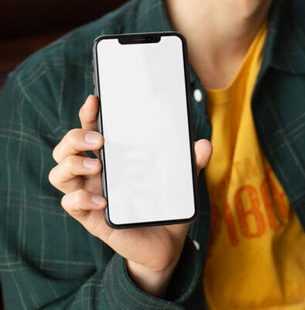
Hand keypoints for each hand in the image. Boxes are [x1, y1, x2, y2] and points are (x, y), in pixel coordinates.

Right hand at [48, 95, 211, 296]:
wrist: (166, 243)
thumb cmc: (166, 207)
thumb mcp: (181, 182)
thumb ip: (191, 163)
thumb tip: (204, 144)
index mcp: (113, 160)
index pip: (91, 131)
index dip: (88, 114)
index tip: (96, 101)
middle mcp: (96, 175)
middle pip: (66, 149)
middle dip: (75, 137)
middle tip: (99, 139)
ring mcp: (91, 195)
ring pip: (60, 174)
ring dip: (73, 164)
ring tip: (98, 165)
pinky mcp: (91, 218)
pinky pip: (70, 204)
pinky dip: (81, 198)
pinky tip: (103, 200)